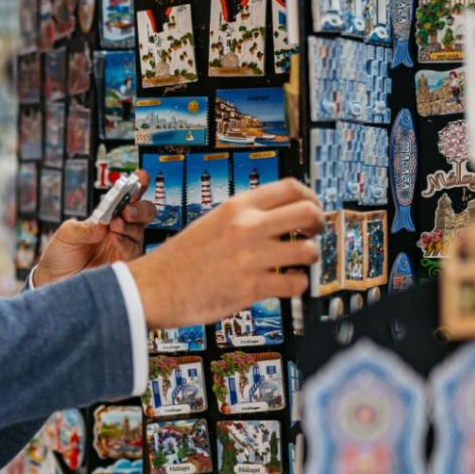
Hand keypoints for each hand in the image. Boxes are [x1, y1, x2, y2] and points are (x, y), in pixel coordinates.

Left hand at [33, 170, 156, 287]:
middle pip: (143, 214)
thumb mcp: (66, 235)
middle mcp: (119, 230)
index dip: (136, 185)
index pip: (126, 198)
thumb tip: (102, 225)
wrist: (55, 283)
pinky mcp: (124, 266)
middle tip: (127, 209)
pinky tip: (115, 240)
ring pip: (139, 232)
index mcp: (106, 217)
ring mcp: (123, 247)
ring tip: (115, 226)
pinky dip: (125, 243)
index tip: (140, 176)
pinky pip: (133, 252)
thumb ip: (83, 228)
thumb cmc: (60, 256)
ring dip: (130, 225)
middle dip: (140, 208)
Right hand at [128, 178, 322, 328]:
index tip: (312, 208)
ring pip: (308, 251)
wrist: (155, 286)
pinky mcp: (251, 286)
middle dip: (319, 224)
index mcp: (236, 206)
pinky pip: (296, 283)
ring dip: (309, 259)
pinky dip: (297, 286)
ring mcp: (250, 256)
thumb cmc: (181, 258)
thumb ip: (244, 216)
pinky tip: (285, 283)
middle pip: (308, 212)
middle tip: (313, 234)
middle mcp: (246, 226)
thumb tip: (279, 216)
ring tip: (297, 263)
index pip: (290, 187)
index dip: (311, 197)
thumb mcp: (212, 221)